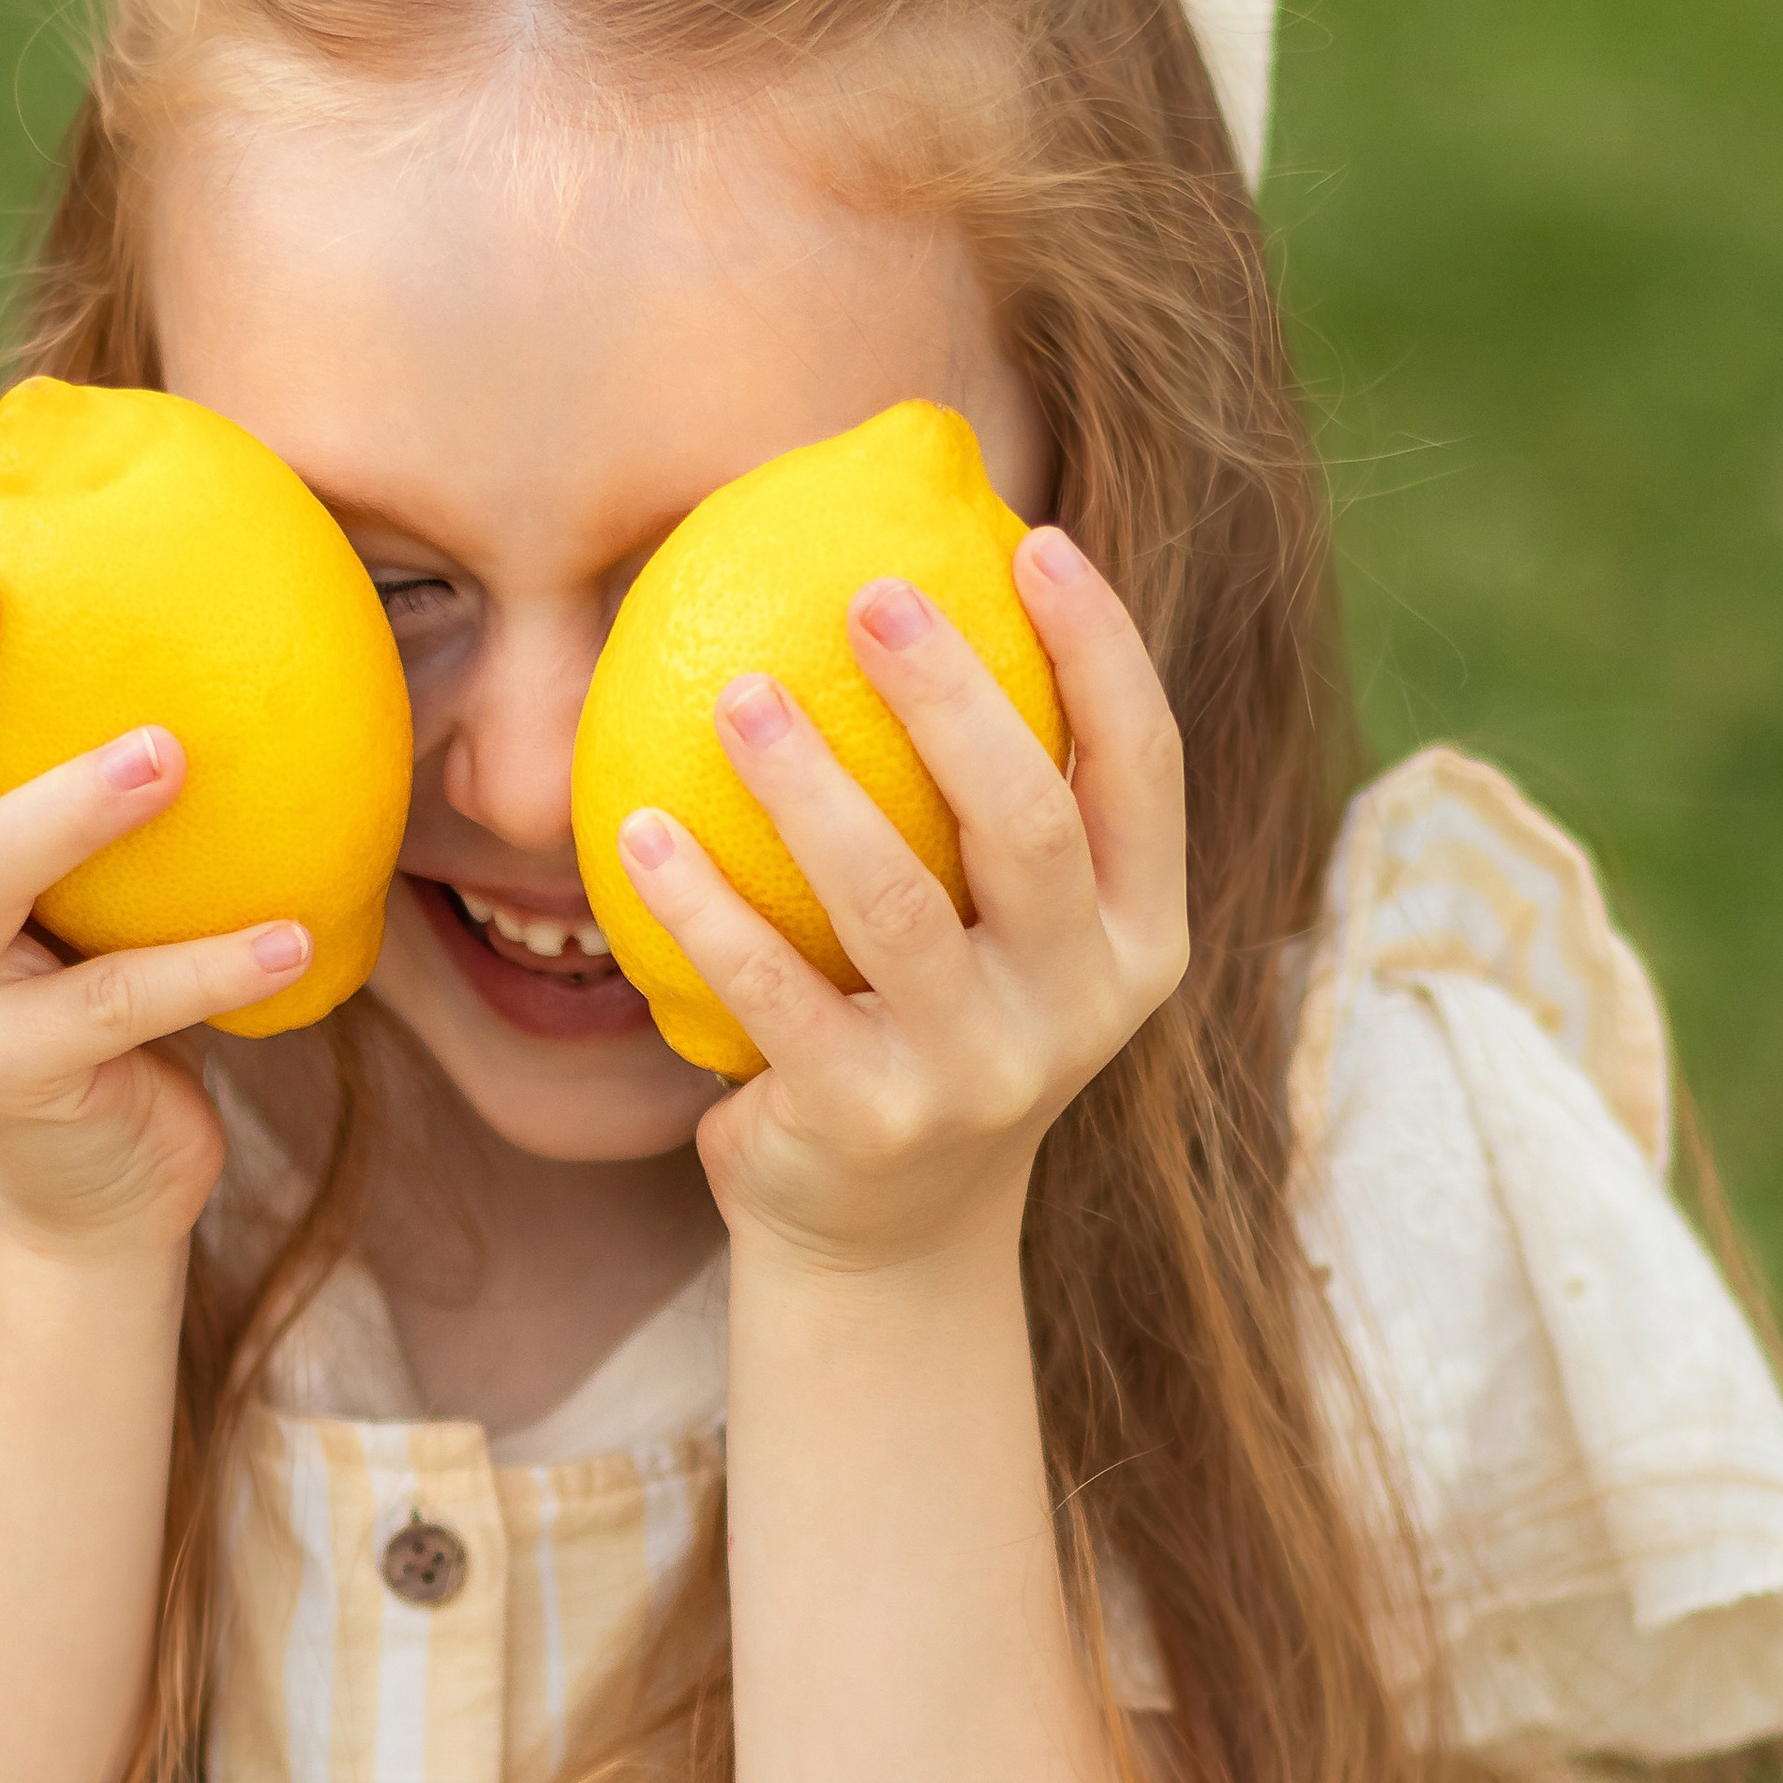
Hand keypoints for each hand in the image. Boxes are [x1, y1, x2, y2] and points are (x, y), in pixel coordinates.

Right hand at [0, 497, 312, 1256]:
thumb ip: (99, 755)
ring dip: (69, 805)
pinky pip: (115, 1005)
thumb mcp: (90, 868)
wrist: (103, 1186)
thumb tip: (224, 581)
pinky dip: (209, 965)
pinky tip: (294, 930)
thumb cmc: (112, 982)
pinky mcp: (7, 1078)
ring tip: (169, 752)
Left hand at [614, 524, 1186, 1275]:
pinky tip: (640, 826)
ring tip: (737, 694)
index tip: (1033, 540)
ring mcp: (979, 1072)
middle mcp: (1080, 1003)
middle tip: (870, 594)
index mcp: (1140, 934)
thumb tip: (916, 585)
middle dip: (952, 695)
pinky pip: (769, 990)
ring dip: (808, 787)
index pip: (1142, 768)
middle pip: (1030, 821)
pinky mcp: (866, 1120)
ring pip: (896, 902)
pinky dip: (700, 904)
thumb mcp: (1010, 933)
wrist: (888, 1242)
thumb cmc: (937, 1024)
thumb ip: (996, 806)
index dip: (1101, 649)